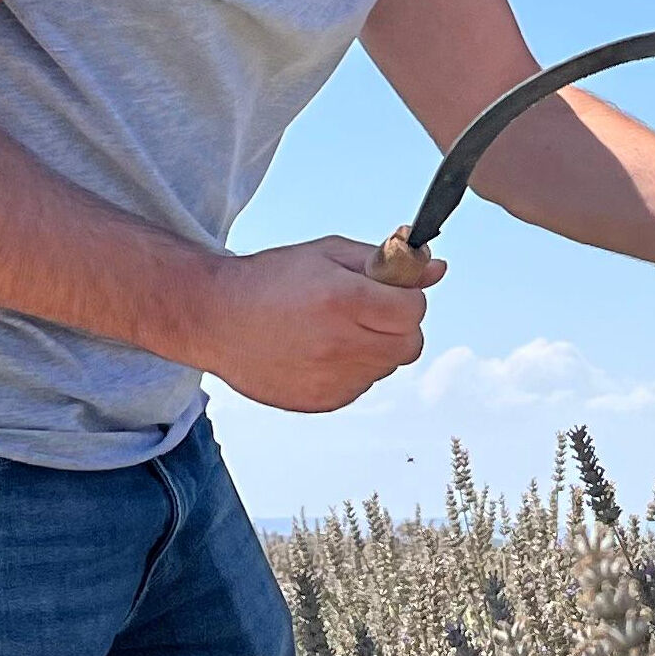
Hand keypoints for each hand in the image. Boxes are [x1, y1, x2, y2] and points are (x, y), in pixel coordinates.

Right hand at [196, 237, 435, 411]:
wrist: (216, 318)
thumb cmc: (272, 279)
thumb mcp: (328, 254)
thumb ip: (386, 261)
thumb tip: (437, 269)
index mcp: (343, 300)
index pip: (414, 309)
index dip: (404, 296)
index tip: (385, 291)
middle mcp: (340, 344)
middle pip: (410, 344)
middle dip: (398, 325)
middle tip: (368, 311)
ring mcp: (331, 379)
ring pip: (388, 367)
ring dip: (376, 347)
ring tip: (337, 329)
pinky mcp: (322, 401)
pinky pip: (362, 386)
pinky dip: (354, 369)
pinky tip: (322, 351)